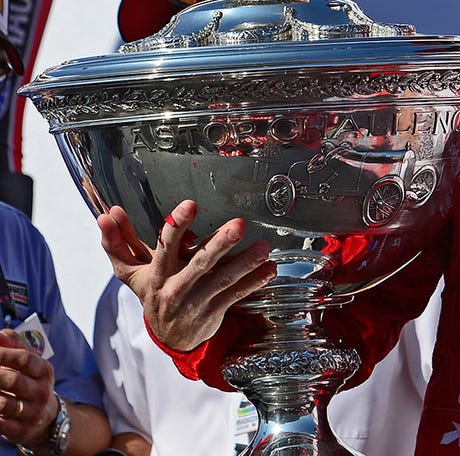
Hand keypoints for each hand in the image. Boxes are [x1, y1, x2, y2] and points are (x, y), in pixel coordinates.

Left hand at [0, 329, 57, 448]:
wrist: (45, 418)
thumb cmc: (30, 383)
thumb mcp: (29, 363)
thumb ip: (14, 345)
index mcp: (44, 371)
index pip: (23, 358)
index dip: (2, 354)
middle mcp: (42, 391)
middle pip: (13, 380)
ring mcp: (33, 412)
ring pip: (4, 404)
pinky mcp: (22, 430)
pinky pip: (1, 425)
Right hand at [97, 200, 275, 350]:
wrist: (167, 336)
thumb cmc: (152, 292)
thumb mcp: (131, 270)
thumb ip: (117, 240)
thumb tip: (107, 213)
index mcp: (155, 274)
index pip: (164, 246)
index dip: (176, 226)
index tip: (190, 205)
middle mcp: (175, 288)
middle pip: (198, 264)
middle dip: (218, 244)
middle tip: (238, 225)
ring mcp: (196, 302)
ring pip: (222, 281)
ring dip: (245, 264)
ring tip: (264, 248)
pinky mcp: (213, 313)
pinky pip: (235, 296)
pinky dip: (254, 282)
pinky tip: (270, 269)